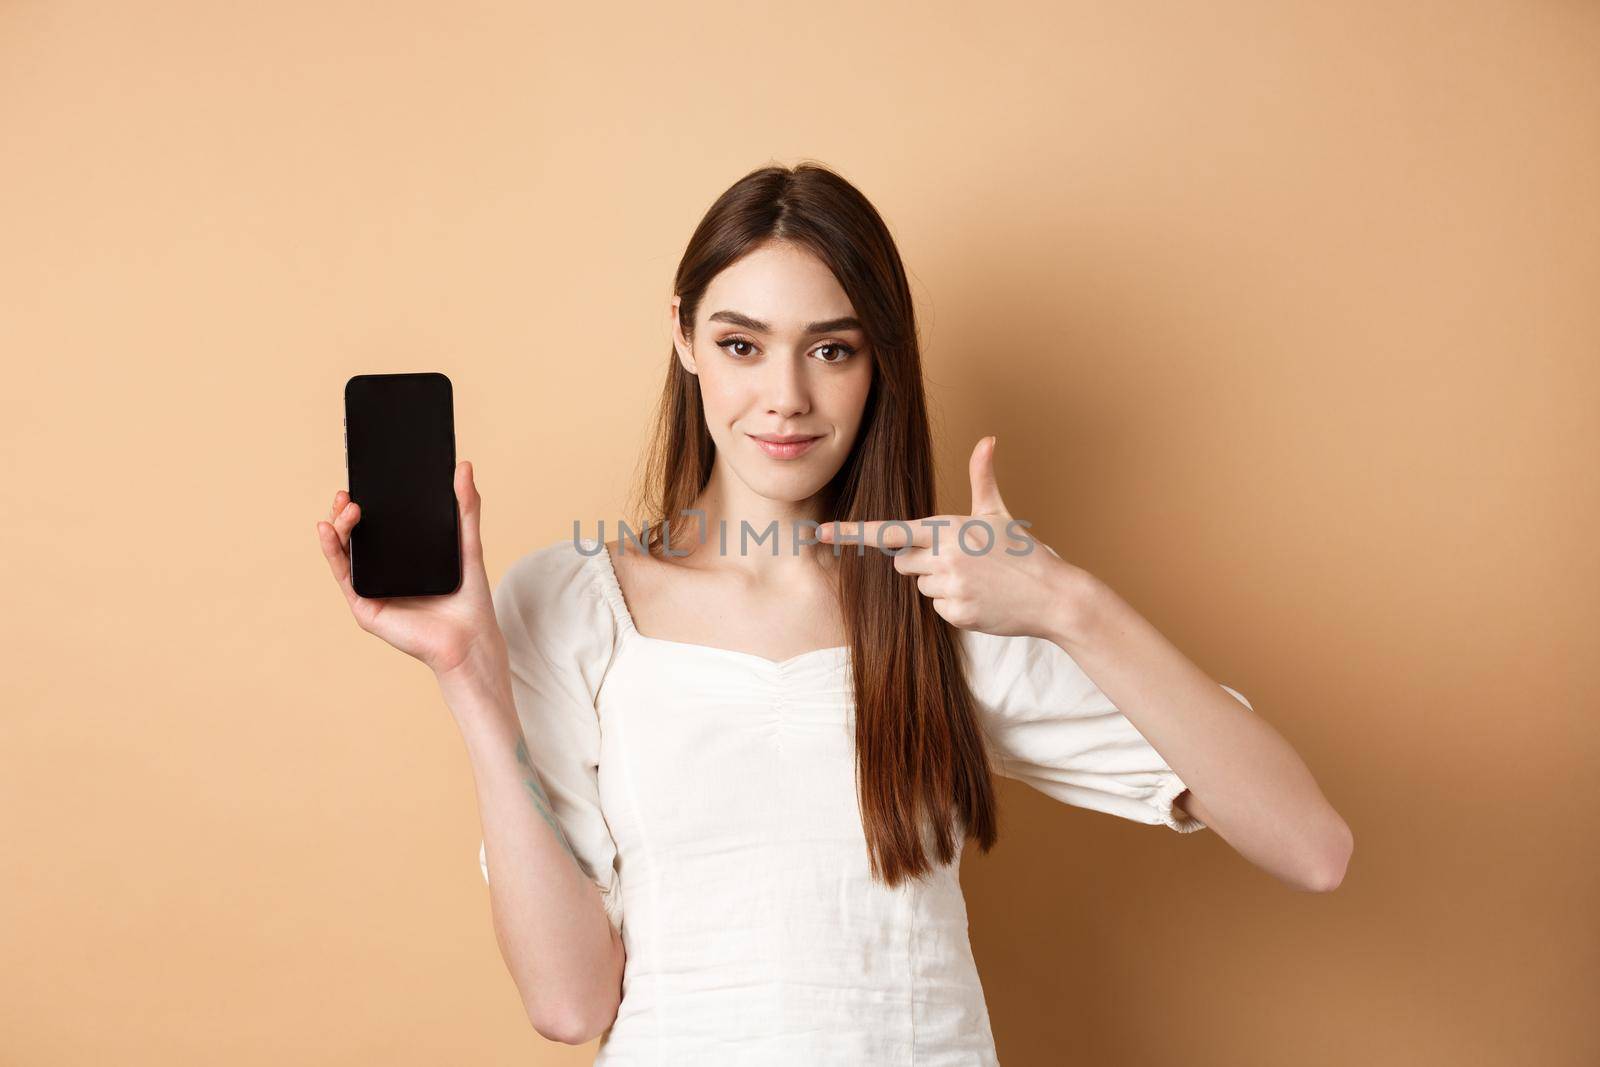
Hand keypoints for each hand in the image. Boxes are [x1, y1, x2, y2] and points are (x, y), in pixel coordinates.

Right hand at [315, 460, 507, 682]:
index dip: (368, 501)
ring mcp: (372, 588)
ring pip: (345, 552)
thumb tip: (464, 466)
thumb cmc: (470, 599)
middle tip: (349, 493)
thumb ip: (465, 507)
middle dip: (347, 511)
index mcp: (404, 557)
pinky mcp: (365, 606)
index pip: (380, 524)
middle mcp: (384, 571)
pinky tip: (328, 530)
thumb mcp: (468, 544)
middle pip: (357, 535)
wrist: (471, 639)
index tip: (365, 478)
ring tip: (345, 506)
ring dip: (338, 526)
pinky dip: (333, 551)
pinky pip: (343, 574)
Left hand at [817, 436, 1092, 640]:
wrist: (1053, 594)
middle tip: (960, 561)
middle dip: (922, 562)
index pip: (889, 532)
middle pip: (903, 563)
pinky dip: (956, 607)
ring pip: (921, 587)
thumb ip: (982, 478)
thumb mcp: (998, 514)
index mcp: (946, 528)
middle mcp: (943, 556)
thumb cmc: (1022, 552)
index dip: (852, 533)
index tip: (821, 532)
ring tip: (977, 580)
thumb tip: (987, 439)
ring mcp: (950, 587)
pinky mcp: (958, 613)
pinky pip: (939, 610)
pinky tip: (981, 600)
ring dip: (941, 585)